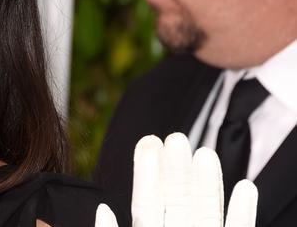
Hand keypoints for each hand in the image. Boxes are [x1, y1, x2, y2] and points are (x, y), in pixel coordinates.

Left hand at [94, 133, 257, 226]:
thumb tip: (102, 208)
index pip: (146, 202)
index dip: (147, 171)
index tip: (149, 140)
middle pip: (176, 199)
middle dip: (176, 168)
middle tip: (176, 136)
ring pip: (206, 210)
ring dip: (207, 182)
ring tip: (205, 152)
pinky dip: (242, 213)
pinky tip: (246, 186)